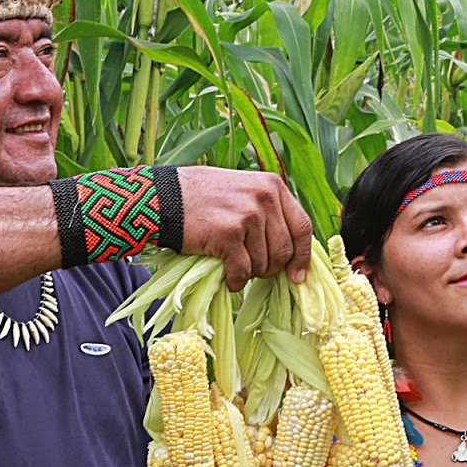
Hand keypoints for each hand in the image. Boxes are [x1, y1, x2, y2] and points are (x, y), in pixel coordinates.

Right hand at [176, 167, 313, 289]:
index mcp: (273, 185)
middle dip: (271, 268)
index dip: (302, 256)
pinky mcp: (228, 234)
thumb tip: (290, 250)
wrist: (163, 196)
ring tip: (233, 265)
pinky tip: (227, 277)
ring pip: (263, 264)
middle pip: (284, 251)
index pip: (302, 226)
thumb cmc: (202, 196)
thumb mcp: (243, 190)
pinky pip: (242, 271)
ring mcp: (247, 215)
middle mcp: (264, 198)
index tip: (297, 276)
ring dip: (250, 273)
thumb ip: (268, 211)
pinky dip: (236, 281)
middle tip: (253, 270)